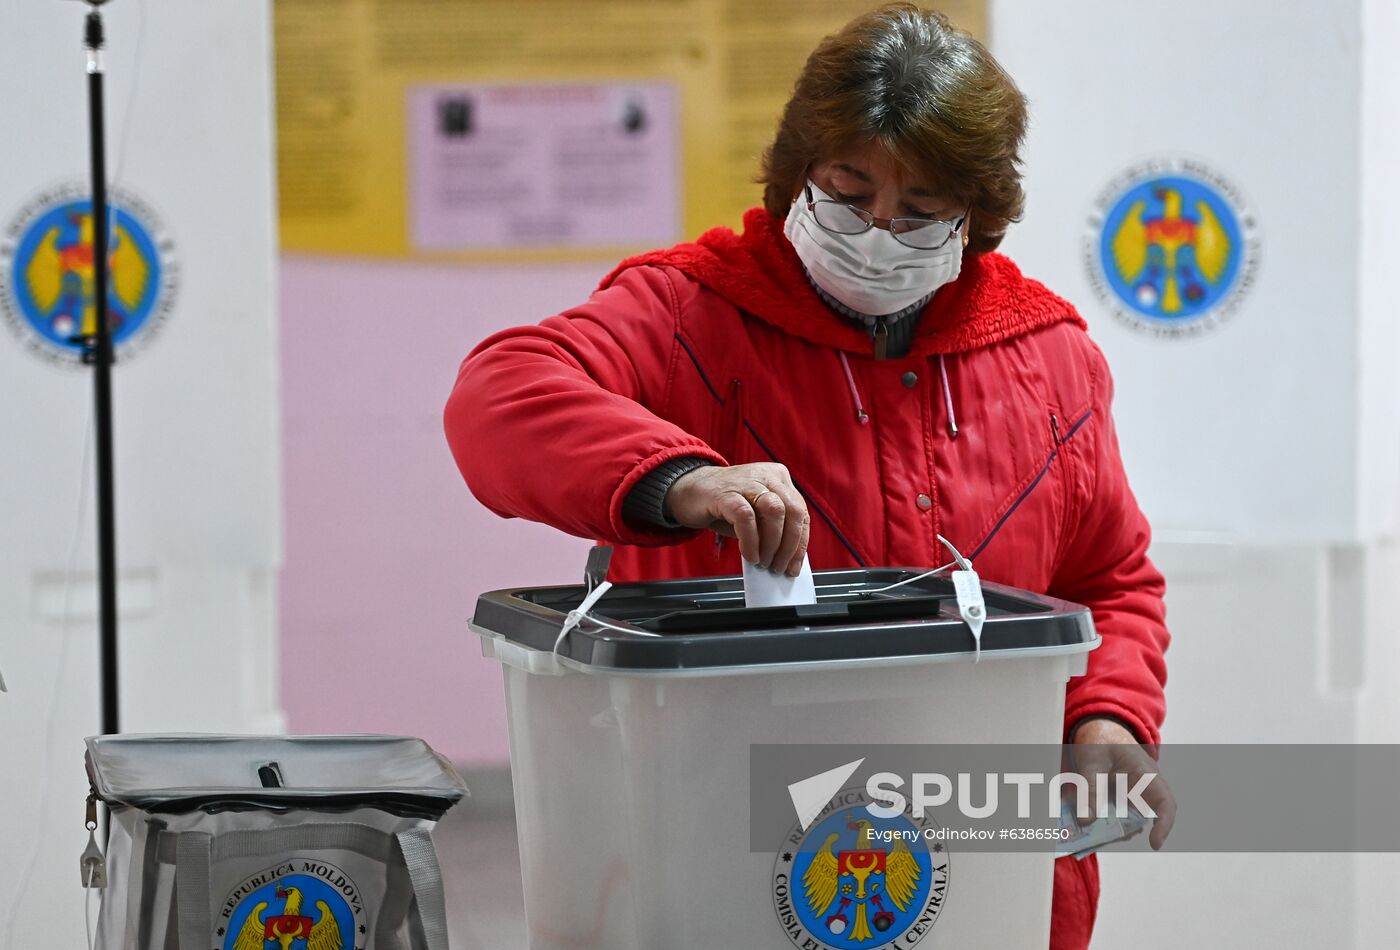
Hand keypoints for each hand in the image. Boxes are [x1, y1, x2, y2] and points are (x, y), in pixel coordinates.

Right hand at [665, 463, 809, 575]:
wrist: (686, 490)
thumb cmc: (724, 506)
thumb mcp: (755, 516)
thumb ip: (772, 530)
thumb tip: (786, 558)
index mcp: (778, 478)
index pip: (800, 512)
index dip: (800, 542)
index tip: (795, 565)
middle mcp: (766, 476)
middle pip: (793, 510)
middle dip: (790, 545)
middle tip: (779, 566)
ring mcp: (746, 481)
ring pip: (774, 511)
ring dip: (772, 543)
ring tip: (763, 561)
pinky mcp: (726, 492)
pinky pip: (746, 517)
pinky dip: (751, 541)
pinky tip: (749, 555)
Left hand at [1069, 717, 1176, 849]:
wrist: (1099, 730)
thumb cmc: (1102, 740)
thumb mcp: (1092, 762)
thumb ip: (1090, 790)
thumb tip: (1085, 821)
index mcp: (1146, 774)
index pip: (1164, 803)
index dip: (1164, 825)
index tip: (1154, 844)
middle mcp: (1144, 788)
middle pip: (1142, 819)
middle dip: (1123, 832)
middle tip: (1098, 838)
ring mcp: (1132, 795)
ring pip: (1126, 820)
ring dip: (1109, 828)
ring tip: (1085, 833)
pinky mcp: (1119, 800)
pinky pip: (1114, 816)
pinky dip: (1101, 821)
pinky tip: (1083, 822)